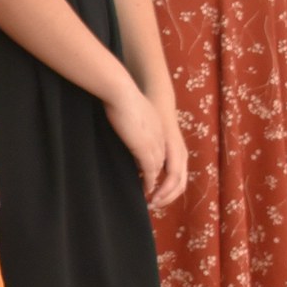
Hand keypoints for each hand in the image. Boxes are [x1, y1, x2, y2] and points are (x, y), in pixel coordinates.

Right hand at [105, 89, 182, 210]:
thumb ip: (132, 119)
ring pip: (160, 170)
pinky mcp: (145, 148)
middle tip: (155, 192)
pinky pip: (151, 171)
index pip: (161, 152)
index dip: (156, 166)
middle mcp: (161, 137)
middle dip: (164, 180)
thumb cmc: (119, 96)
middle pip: (167, 164)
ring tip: (150, 195)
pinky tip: (146, 189)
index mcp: (158, 127)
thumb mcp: (130, 109)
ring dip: (158, 184)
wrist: (121, 91)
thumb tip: (123, 122)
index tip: (149, 176)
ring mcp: (154, 143)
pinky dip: (150, 182)